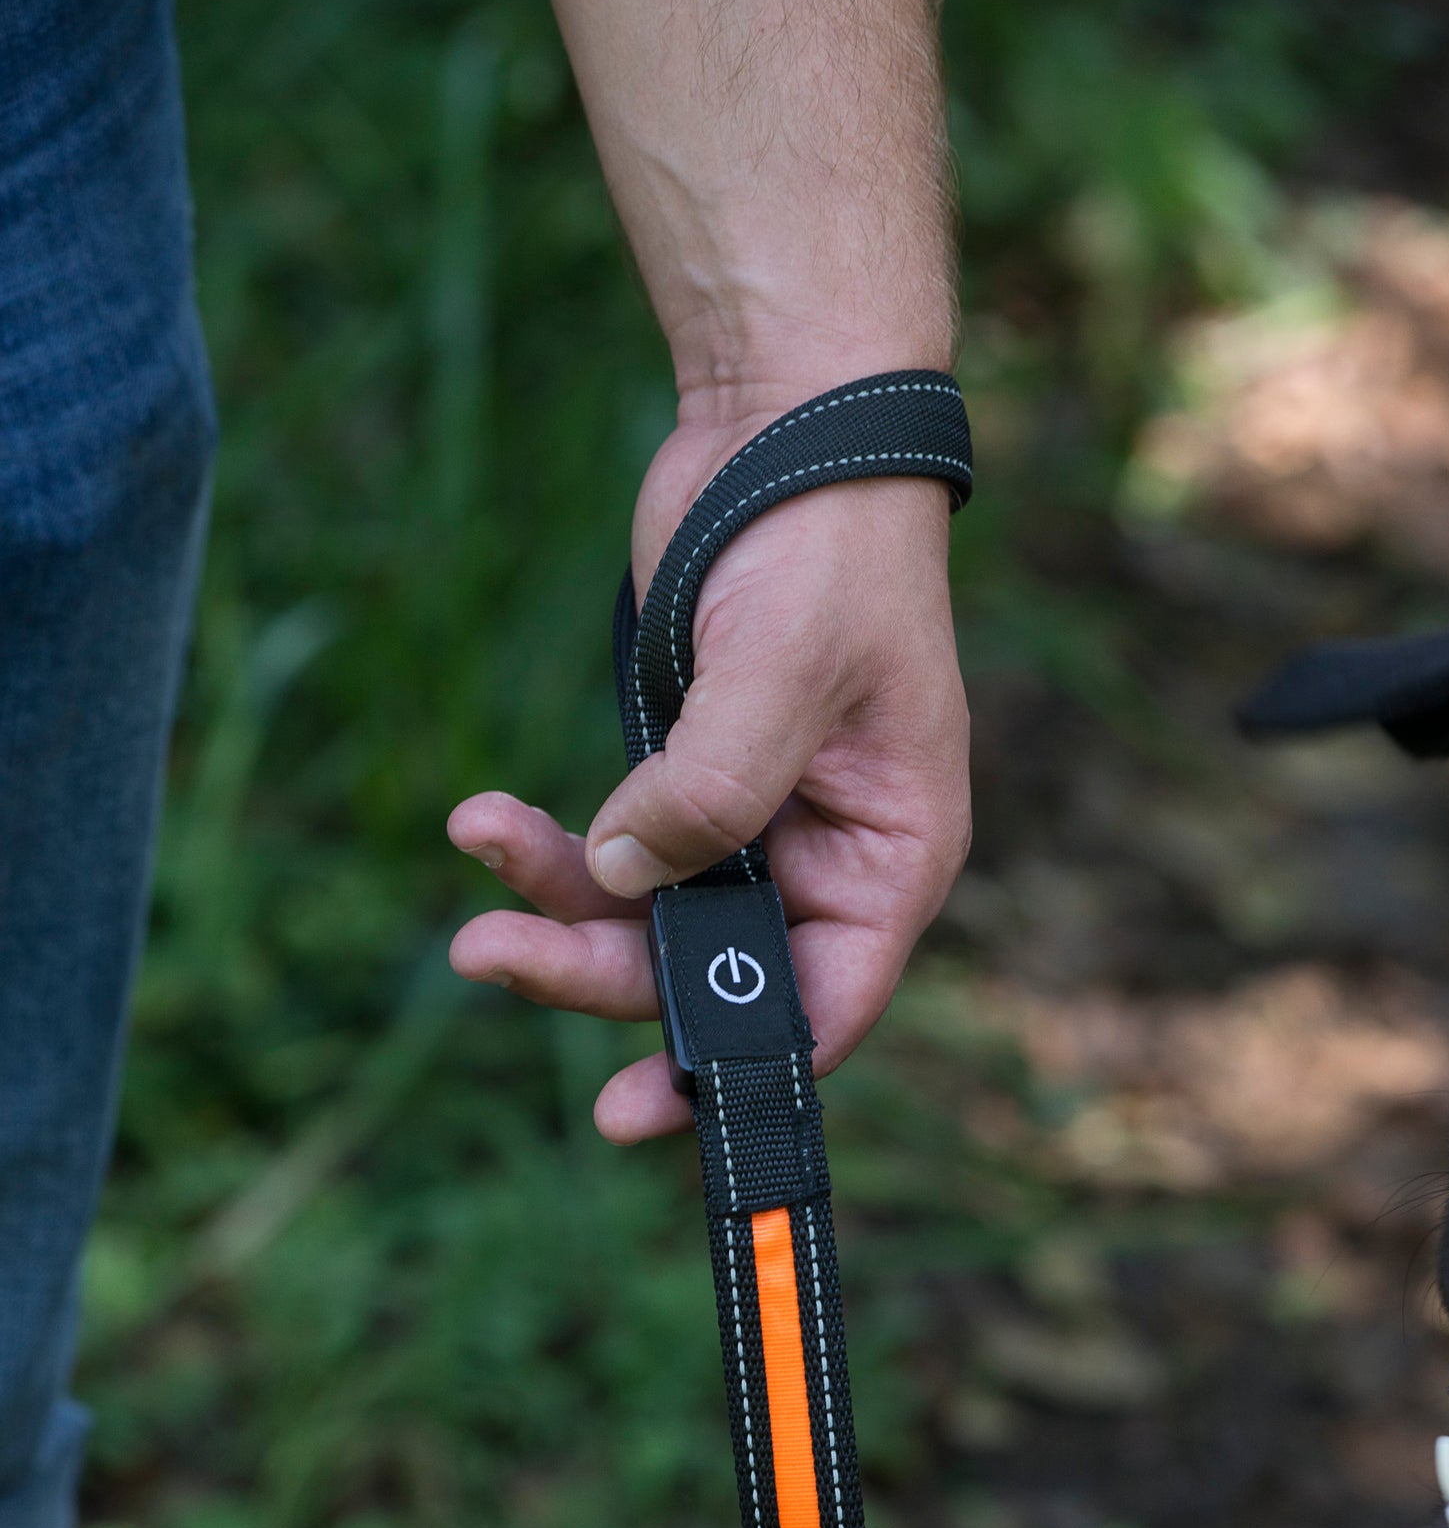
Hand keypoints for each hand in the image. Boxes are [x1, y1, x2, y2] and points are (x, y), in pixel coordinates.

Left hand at [447, 407, 968, 1143]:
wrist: (783, 419)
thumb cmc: (826, 543)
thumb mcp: (783, 671)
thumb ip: (709, 792)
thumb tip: (618, 882)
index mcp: (892, 857)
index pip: (823, 1009)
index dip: (732, 1070)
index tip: (632, 1108)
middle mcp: (827, 861)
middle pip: (710, 973)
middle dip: (600, 974)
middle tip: (491, 957)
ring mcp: (754, 825)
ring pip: (646, 919)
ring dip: (555, 904)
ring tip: (478, 841)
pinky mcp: (686, 781)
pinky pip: (614, 851)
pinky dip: (550, 846)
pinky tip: (484, 819)